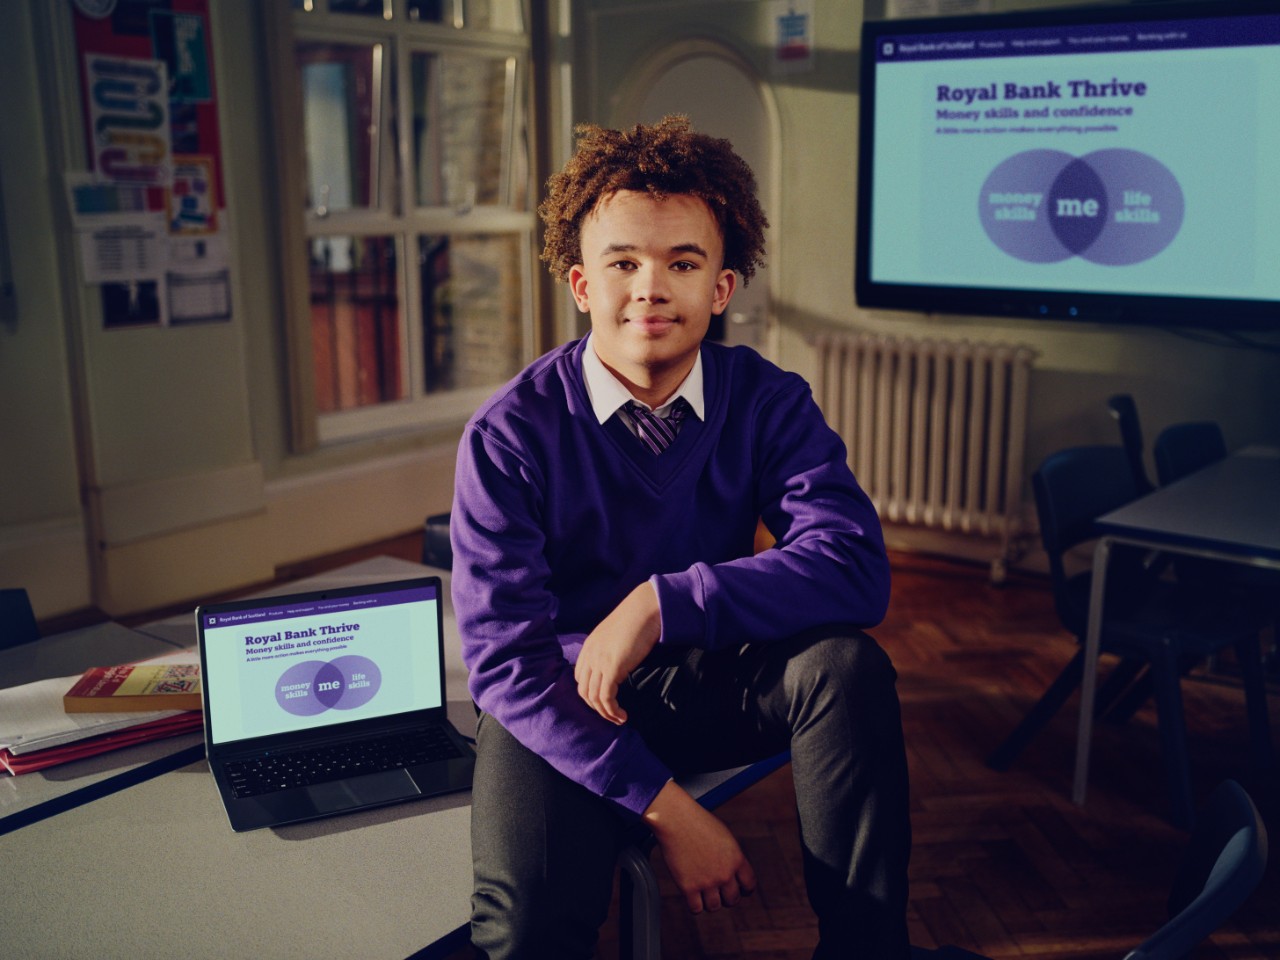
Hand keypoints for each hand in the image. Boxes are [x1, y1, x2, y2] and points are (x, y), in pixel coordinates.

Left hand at [574, 582, 660, 723]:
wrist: (645, 608)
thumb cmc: (638, 619)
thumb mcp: (618, 636)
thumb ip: (613, 649)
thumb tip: (620, 664)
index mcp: (589, 646)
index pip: (580, 677)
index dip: (591, 693)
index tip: (606, 701)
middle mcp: (589, 655)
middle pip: (583, 690)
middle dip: (596, 708)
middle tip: (612, 715)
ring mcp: (599, 661)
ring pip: (593, 697)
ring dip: (605, 713)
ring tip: (619, 720)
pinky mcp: (611, 668)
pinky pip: (606, 697)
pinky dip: (612, 711)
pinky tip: (623, 715)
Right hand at [643, 781, 756, 913]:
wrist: (676, 819)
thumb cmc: (697, 823)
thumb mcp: (724, 837)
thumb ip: (731, 857)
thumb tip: (733, 876)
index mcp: (736, 858)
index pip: (749, 884)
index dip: (744, 890)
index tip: (739, 890)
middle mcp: (725, 873)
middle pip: (732, 899)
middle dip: (726, 897)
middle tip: (718, 892)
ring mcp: (707, 881)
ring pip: (714, 907)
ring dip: (710, 902)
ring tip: (703, 893)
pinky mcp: (688, 887)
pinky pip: (696, 909)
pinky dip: (695, 905)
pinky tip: (691, 895)